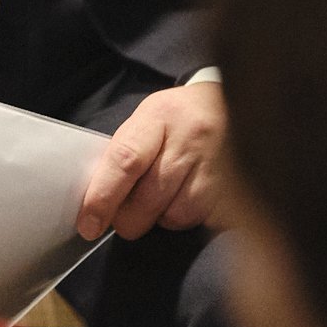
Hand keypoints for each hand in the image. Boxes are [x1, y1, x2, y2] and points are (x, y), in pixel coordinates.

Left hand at [79, 73, 228, 242]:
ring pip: (177, 215)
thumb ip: (123, 155)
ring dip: (161, 218)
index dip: (102, 198)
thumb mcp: (146, 121)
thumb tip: (97, 199)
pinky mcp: (238, 187)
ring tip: (161, 199)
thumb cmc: (177, 118)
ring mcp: (219, 163)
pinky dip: (187, 218)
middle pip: (149, 198)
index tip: (88, 224)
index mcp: (158, 117)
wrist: (233, 102)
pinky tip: (186, 199)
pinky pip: (203, 220)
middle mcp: (191, 139)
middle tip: (122, 218)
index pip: (124, 162)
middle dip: (128, 219)